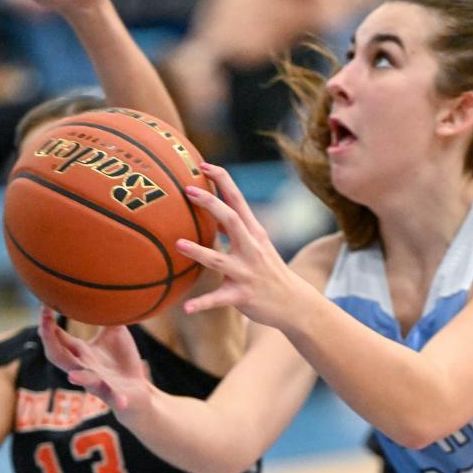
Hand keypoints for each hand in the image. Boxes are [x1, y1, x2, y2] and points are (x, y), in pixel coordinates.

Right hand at [38, 308, 148, 412]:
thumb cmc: (122, 361)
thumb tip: (102, 288)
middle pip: (58, 356)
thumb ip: (106, 314)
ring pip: (83, 380)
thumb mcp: (115, 332)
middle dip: (49, 340)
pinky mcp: (116, 396)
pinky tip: (121, 402)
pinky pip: (114, 398)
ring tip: (72, 375)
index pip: (56, 337)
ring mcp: (98, 384)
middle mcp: (84, 369)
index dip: (47, 322)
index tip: (44, 303)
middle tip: (44, 322)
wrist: (139, 391)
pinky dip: (116, 399)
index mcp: (81, 353)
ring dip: (78, 377)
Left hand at [176, 164, 305, 327]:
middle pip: (230, 220)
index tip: (202, 164)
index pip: (237, 199)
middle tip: (187, 190)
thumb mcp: (257, 244)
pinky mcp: (243, 296)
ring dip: (199, 252)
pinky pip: (219, 300)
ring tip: (178, 244)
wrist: (294, 302)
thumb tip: (212, 207)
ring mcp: (247, 272)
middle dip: (210, 203)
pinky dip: (202, 304)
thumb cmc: (269, 270)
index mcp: (253, 232)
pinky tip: (186, 309)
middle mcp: (251, 248)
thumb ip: (235, 227)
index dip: (221, 180)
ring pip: (219, 260)